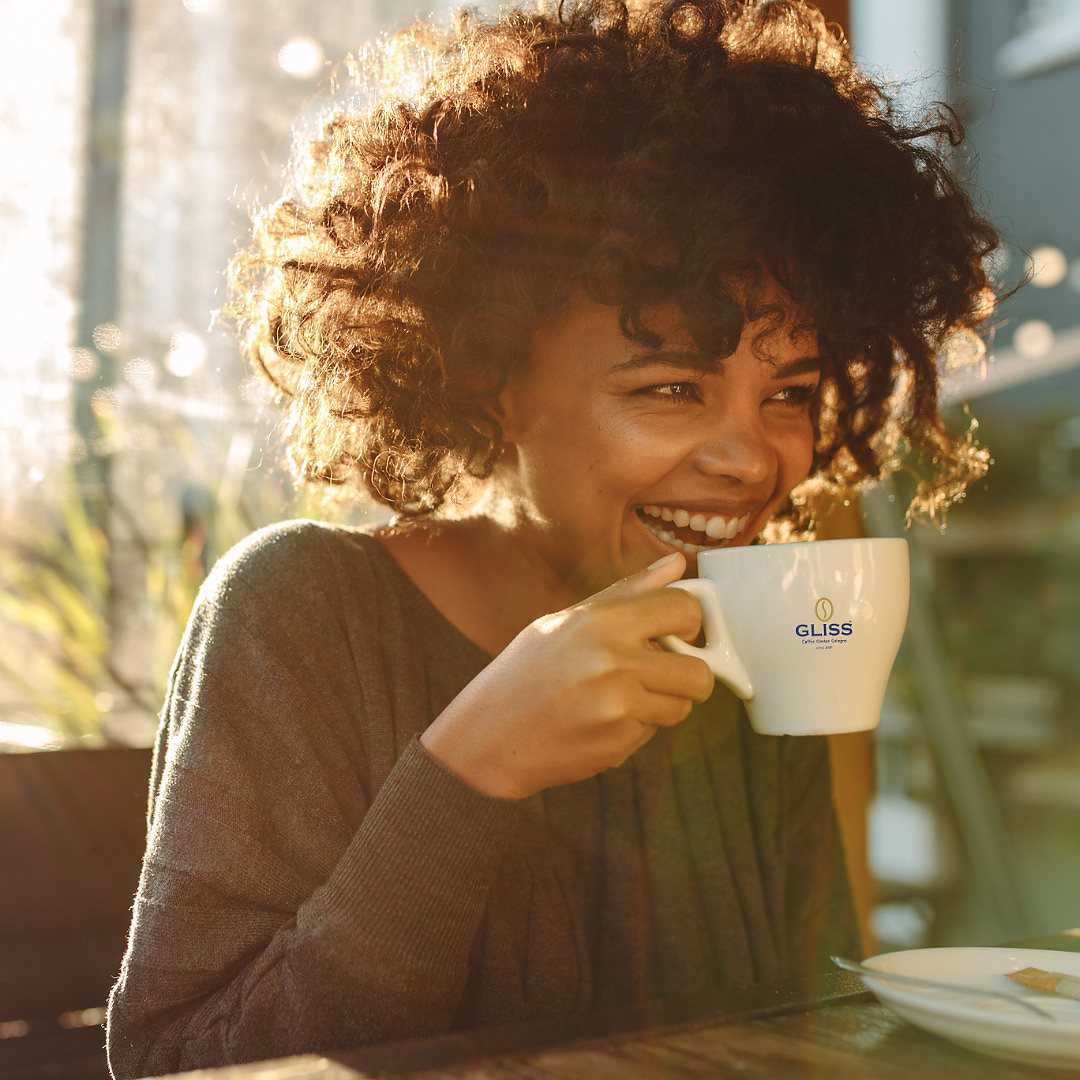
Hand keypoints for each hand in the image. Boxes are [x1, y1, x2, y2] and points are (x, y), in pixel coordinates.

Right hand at [420, 553, 714, 798]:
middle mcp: (613, 661)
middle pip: (699, 672)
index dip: (691, 623)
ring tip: (622, 698)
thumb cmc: (528, 670)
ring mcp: (617, 706)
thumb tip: (677, 563)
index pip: (684, 610)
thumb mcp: (569, 620)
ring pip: (681, 707)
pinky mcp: (617, 743)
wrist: (488, 734)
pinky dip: (636, 728)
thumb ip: (629, 593)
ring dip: (662, 704)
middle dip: (690, 676)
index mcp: (602, 621)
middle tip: (663, 674)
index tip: (679, 634)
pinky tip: (601, 721)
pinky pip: (653, 732)